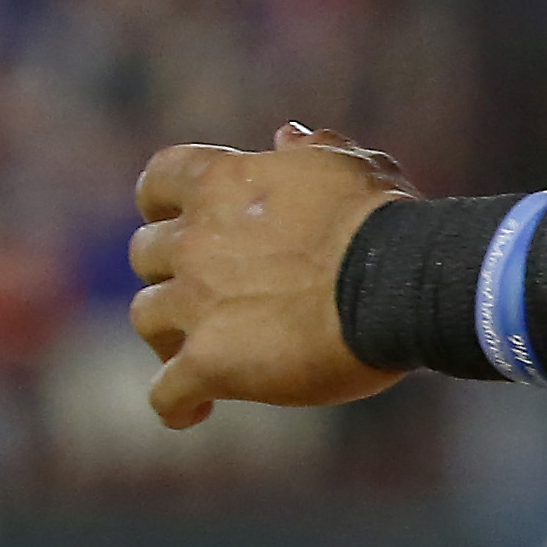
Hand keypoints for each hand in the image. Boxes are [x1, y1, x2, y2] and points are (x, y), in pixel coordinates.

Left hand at [127, 123, 414, 430]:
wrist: (401, 282)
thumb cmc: (386, 222)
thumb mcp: (351, 167)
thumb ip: (310, 152)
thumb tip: (286, 134)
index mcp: (224, 183)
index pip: (158, 179)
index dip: (161, 202)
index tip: (175, 216)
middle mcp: (197, 239)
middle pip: (146, 253)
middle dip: (170, 272)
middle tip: (204, 294)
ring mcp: (196, 301)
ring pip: (147, 318)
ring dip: (169, 334)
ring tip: (199, 353)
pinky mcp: (209, 361)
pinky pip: (166, 393)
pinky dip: (176, 404)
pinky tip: (195, 412)